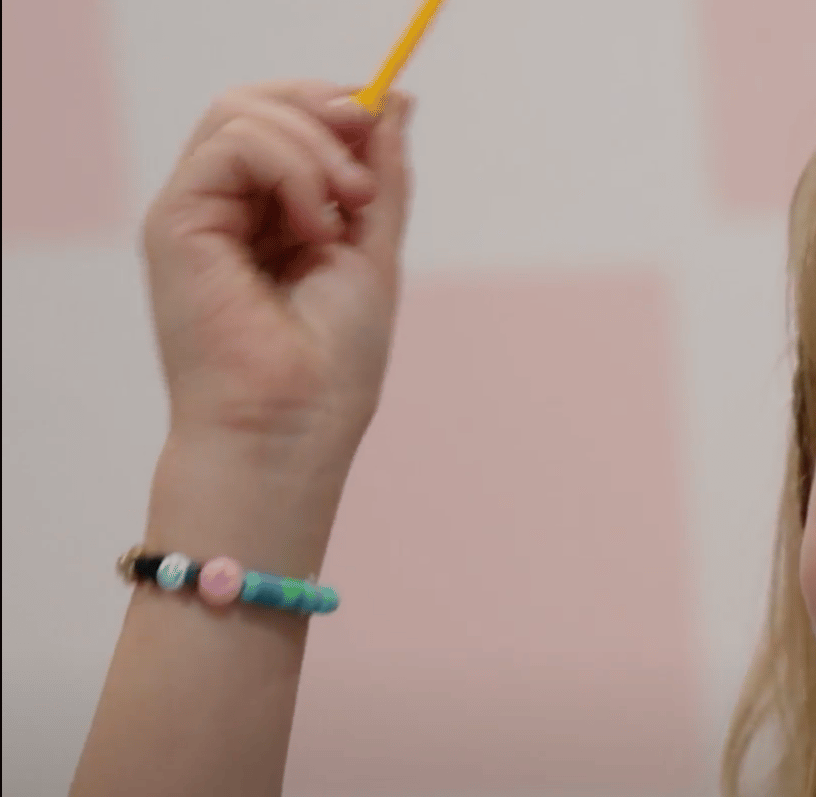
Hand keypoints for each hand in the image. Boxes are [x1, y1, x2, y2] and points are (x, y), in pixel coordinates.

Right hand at [141, 80, 412, 471]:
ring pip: (242, 113)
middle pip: (255, 103)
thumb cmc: (331, 366)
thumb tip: (394, 101)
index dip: (334, 108)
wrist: (292, 428)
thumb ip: (379, 177)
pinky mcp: (174, 222)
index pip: (283, 120)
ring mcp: (195, 213)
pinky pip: (232, 144)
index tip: (381, 126)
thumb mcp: (372, 249)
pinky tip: (314, 226)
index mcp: (264, 216)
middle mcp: (222, 209)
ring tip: (347, 209)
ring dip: (315, 147)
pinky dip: (291, 167)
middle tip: (365, 173)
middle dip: (325, 113)